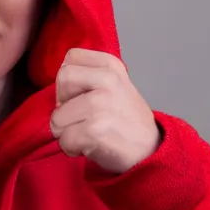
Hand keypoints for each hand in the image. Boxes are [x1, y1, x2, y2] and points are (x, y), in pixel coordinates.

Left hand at [50, 48, 160, 173]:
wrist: (152, 150)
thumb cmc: (125, 118)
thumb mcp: (114, 84)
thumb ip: (88, 75)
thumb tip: (58, 84)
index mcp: (110, 64)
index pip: (71, 58)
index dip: (68, 80)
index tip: (79, 95)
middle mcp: (107, 79)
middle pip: (62, 80)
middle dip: (62, 103)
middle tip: (79, 116)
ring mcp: (100, 104)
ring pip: (57, 116)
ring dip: (65, 131)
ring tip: (85, 134)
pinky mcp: (94, 129)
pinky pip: (65, 139)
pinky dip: (70, 147)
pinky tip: (87, 146)